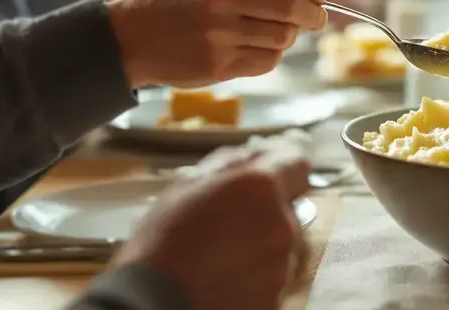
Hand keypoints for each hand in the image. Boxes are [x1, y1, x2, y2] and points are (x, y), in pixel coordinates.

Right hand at [107, 0, 328, 87]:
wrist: (128, 37)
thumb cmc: (175, 0)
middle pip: (290, 10)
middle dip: (314, 16)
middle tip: (318, 19)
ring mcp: (218, 35)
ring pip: (282, 39)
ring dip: (289, 36)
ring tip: (279, 31)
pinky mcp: (218, 66)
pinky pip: (266, 62)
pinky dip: (272, 55)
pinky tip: (259, 47)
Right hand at [112, 139, 310, 309]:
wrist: (150, 303)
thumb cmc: (162, 244)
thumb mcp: (187, 186)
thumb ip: (230, 164)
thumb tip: (256, 154)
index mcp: (261, 188)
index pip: (297, 165)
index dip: (282, 166)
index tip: (267, 172)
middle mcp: (281, 225)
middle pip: (287, 210)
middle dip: (263, 212)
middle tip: (226, 223)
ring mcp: (282, 266)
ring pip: (279, 246)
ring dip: (258, 246)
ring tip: (218, 256)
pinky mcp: (276, 298)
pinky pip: (270, 278)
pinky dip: (253, 277)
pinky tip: (222, 278)